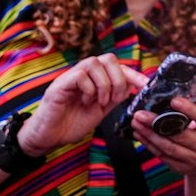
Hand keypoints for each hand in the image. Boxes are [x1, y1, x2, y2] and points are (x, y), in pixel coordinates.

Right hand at [21, 53, 146, 156]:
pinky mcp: (60, 84)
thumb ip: (114, 97)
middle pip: (109, 58)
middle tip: (114, 99)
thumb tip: (133, 86)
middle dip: (118, 79)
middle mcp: (83, 73)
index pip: (118, 67)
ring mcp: (70, 77)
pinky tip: (85, 101)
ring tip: (99, 102)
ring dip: (104, 85)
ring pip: (95, 63)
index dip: (134, 75)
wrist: (49, 137)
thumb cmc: (71, 123)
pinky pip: (80, 74)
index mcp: (94, 79)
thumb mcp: (100, 111)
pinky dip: (89, 89)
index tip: (147, 86)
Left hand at [131, 97, 195, 175]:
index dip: (189, 109)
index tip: (174, 100)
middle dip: (157, 123)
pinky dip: (149, 145)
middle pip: (180, 135)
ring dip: (149, 135)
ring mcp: (193, 159)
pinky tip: (140, 134)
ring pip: (168, 147)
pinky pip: (162, 156)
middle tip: (141, 113)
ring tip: (136, 123)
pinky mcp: (180, 167)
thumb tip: (182, 90)